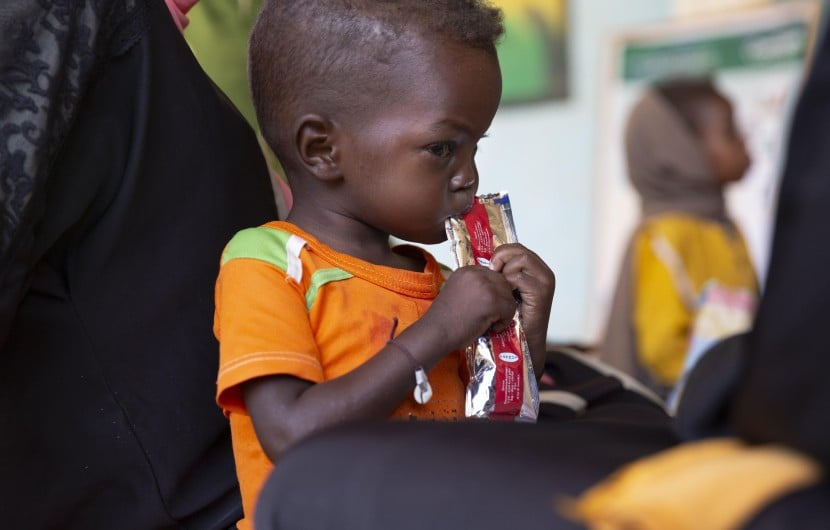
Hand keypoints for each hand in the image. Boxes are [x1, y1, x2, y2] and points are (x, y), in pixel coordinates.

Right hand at [424, 265, 518, 351]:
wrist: (435, 332)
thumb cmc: (444, 320)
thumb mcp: (458, 294)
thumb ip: (474, 288)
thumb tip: (496, 294)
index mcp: (466, 271)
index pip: (492, 275)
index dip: (494, 292)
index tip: (488, 307)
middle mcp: (475, 274)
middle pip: (503, 283)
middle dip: (502, 300)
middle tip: (493, 316)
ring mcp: (484, 286)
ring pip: (509, 296)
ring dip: (505, 311)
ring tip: (492, 323)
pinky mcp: (491, 301)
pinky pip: (510, 309)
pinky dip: (505, 321)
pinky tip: (492, 328)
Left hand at [490, 244, 554, 376]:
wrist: (518, 344)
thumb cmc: (505, 318)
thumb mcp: (501, 290)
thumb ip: (499, 273)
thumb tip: (483, 257)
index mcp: (533, 269)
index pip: (515, 248)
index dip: (500, 253)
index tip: (489, 267)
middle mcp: (542, 272)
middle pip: (518, 250)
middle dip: (501, 258)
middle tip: (491, 272)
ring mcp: (545, 281)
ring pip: (521, 260)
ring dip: (505, 272)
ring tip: (500, 289)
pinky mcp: (542, 292)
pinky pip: (520, 277)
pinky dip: (507, 286)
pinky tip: (504, 299)